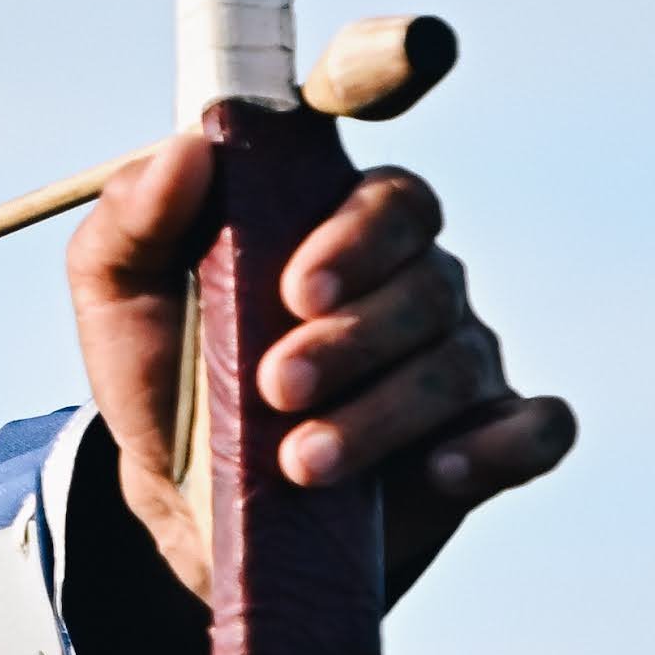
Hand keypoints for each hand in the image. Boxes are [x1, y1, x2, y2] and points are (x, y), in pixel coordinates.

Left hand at [69, 134, 578, 601]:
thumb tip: (190, 148)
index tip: (304, 275)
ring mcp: (456, 356)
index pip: (387, 181)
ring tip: (300, 462)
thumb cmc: (165, 375)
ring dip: (379, 412)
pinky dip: (500, 446)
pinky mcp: (485, 439)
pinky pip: (535, 429)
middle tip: (275, 384)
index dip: (372, 186)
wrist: (185, 506)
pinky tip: (438, 471)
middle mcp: (411, 274)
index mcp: (333, 219)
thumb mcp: (119, 295)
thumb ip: (134, 214)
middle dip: (350, 333)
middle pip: (421, 273)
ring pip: (454, 359)